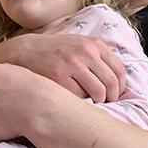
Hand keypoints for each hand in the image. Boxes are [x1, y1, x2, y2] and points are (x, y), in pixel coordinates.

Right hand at [7, 33, 125, 102]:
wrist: (26, 50)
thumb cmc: (56, 51)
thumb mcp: (79, 43)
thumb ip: (98, 56)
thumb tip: (119, 79)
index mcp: (94, 44)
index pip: (119, 70)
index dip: (121, 87)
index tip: (116, 95)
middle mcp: (86, 52)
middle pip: (112, 83)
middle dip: (112, 97)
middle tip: (107, 103)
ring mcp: (72, 65)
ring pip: (99, 92)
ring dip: (99, 102)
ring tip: (93, 103)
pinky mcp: (59, 77)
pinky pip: (80, 96)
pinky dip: (81, 102)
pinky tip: (77, 101)